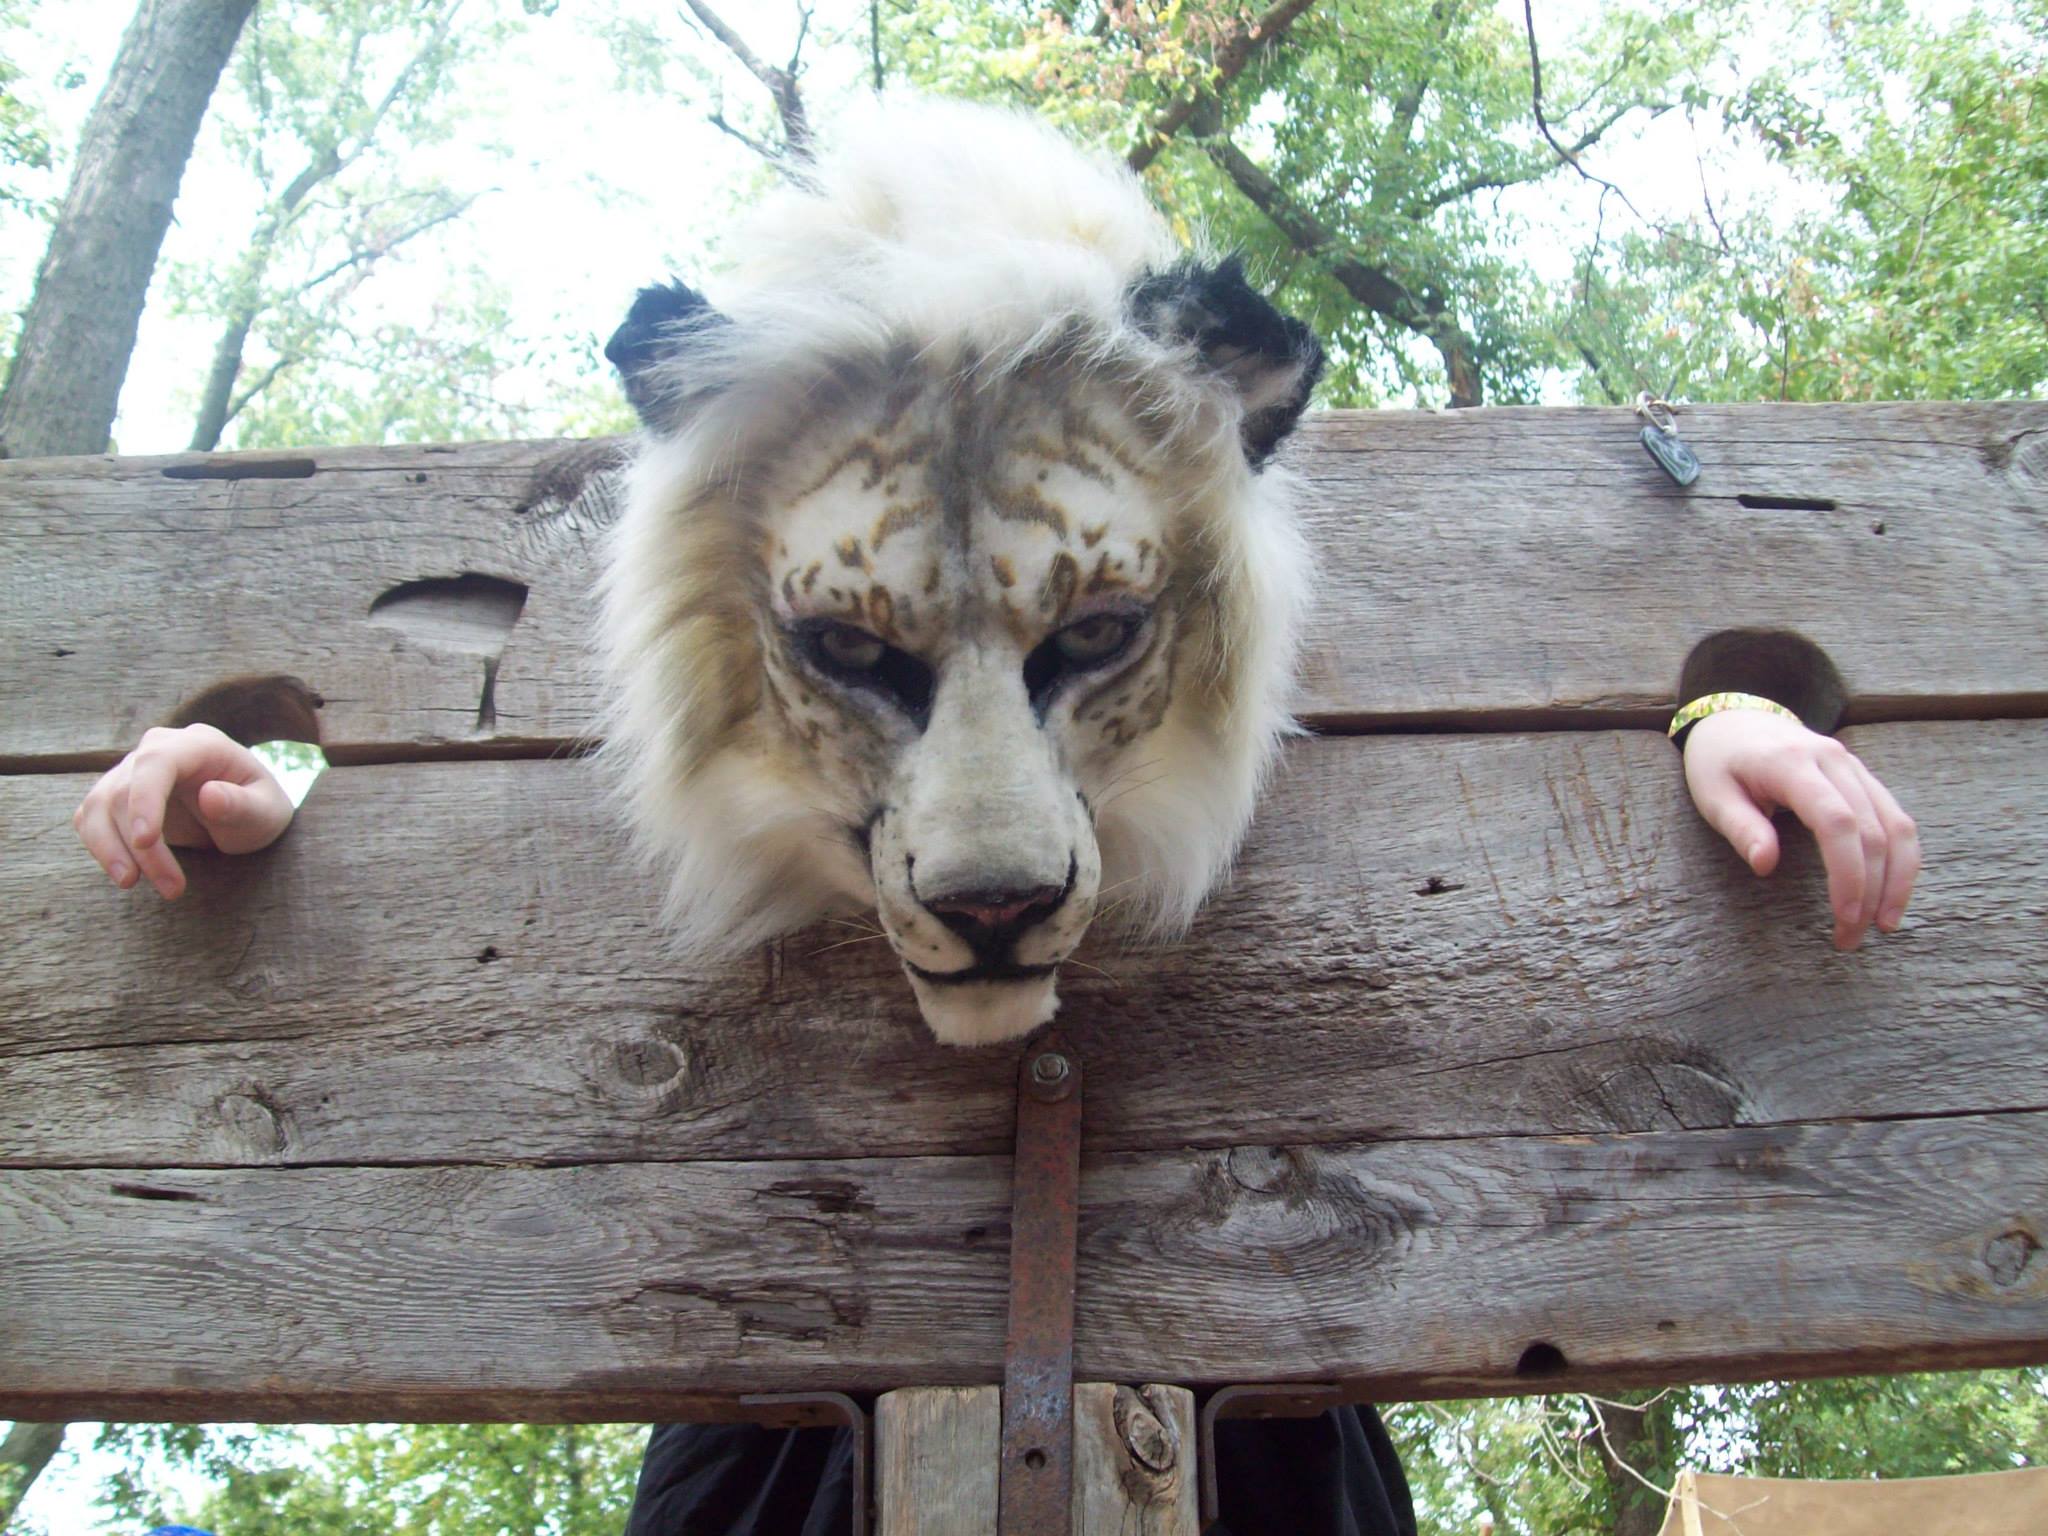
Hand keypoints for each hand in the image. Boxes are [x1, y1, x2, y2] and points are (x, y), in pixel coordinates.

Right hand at [73, 723, 296, 898]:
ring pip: (99, 806)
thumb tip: (209, 795)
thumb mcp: (265, 811)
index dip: (144, 800)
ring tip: (133, 884)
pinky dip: (100, 847)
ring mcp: (132, 771)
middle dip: (142, 847)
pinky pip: (91, 818)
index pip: (157, 762)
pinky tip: (124, 872)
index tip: (145, 841)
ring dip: (110, 850)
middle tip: (171, 889)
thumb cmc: (258, 809)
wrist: (245, 815)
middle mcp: (158, 749)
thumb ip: (242, 804)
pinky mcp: (116, 796)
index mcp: (199, 744)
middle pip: (125, 792)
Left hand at [1683, 709, 1919, 949]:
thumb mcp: (1713, 794)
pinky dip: (1901, 858)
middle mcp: (1834, 760)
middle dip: (1871, 890)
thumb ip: (1741, 827)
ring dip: (1897, 879)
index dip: (1848, 874)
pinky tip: (1891, 892)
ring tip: (1883, 925)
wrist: (1737, 719)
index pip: (1837, 823)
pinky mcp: (1864, 778)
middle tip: (1852, 938)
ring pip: (1897, 825)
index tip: (1844, 918)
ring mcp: (1855, 767)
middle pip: (1873, 831)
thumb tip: (1766, 865)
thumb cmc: (1719, 762)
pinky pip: (1896, 819)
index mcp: (1792, 764)